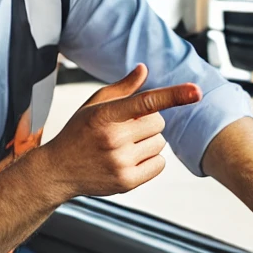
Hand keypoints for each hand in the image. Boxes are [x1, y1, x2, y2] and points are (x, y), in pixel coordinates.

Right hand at [37, 64, 200, 204]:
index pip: (146, 101)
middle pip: (158, 122)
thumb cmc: (77, 133)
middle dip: (148, 123)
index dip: (173, 95)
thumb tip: (144, 70)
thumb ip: (122, 89)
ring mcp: (119, 162)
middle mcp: (112, 139)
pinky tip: (130, 160)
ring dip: (149, 142)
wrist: (56, 171)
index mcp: (104, 115)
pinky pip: (159, 164)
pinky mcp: (126, 182)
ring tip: (125, 146)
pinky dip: (151, 161)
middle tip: (126, 129)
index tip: (196, 91)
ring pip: (160, 144)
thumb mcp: (93, 106)